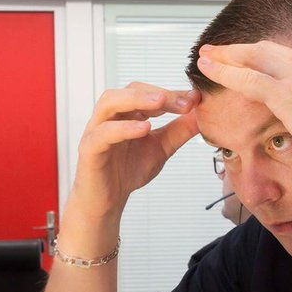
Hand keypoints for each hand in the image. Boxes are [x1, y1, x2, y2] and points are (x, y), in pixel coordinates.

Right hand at [68, 83, 200, 218]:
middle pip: (131, 90)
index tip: (196, 98)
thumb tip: (202, 114)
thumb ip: (179, 131)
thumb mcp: (161, 148)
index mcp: (128, 112)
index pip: (150, 93)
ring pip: (111, 102)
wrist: (107, 201)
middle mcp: (111, 116)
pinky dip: (124, 128)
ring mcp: (97, 129)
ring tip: (160, 102)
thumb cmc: (128, 171)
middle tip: (184, 102)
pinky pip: (103, 133)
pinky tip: (144, 128)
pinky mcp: (89, 148)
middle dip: (159, 94)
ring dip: (136, 99)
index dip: (173, 94)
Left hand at [196, 42, 291, 167]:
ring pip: (253, 58)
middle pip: (268, 50)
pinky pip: (248, 78)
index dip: (265, 63)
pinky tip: (210, 70)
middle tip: (218, 50)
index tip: (250, 65)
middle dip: (239, 49)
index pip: (290, 59)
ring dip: (226, 57)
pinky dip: (225, 72)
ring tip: (205, 57)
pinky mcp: (286, 93)